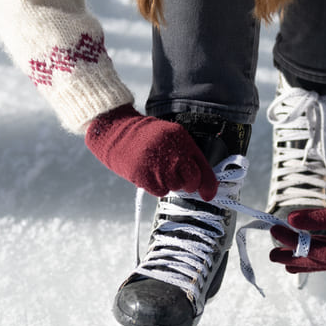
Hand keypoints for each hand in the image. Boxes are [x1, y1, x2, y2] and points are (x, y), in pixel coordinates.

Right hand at [85, 104, 217, 199]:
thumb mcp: (169, 136)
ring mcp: (158, 165)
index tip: (209, 195)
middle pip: (191, 181)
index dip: (208, 185)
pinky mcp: (144, 176)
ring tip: (157, 170)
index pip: (203, 167)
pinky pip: (160, 192)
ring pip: (175, 188)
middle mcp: (173, 153)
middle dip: (187, 184)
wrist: (116, 131)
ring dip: (168, 183)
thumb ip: (186, 154)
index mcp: (182, 140)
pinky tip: (149, 174)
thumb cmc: (144, 137)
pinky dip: (156, 187)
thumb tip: (201, 181)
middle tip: (176, 177)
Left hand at [269, 183, 325, 272]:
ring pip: (322, 254)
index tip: (275, 232)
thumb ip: (314, 218)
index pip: (313, 252)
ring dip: (304, 252)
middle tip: (272, 257)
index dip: (292, 243)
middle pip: (316, 261)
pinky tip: (304, 242)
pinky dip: (316, 243)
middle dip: (294, 258)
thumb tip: (290, 220)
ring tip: (283, 253)